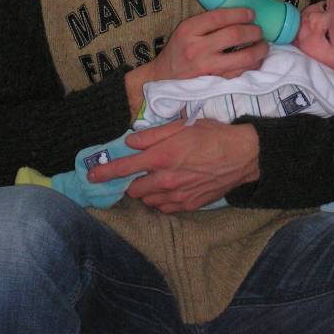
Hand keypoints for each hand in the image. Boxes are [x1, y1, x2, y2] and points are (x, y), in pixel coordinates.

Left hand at [88, 118, 259, 212]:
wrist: (243, 155)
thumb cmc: (212, 134)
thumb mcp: (182, 125)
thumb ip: (153, 135)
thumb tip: (130, 142)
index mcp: (162, 157)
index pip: (124, 168)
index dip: (104, 173)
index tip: (90, 175)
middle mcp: (166, 180)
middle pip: (133, 190)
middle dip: (133, 181)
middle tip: (144, 170)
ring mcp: (178, 196)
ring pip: (148, 201)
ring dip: (147, 191)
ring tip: (161, 177)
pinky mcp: (189, 206)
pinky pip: (165, 208)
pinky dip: (162, 199)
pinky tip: (173, 187)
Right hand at [125, 8, 267, 115]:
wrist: (163, 77)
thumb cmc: (178, 50)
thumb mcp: (186, 30)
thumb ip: (207, 23)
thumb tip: (238, 15)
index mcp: (188, 30)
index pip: (219, 17)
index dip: (240, 13)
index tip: (251, 13)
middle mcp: (197, 48)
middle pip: (234, 35)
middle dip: (253, 31)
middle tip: (259, 31)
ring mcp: (207, 67)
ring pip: (243, 58)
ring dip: (259, 50)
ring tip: (263, 45)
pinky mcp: (214, 82)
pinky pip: (241, 73)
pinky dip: (253, 65)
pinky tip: (257, 60)